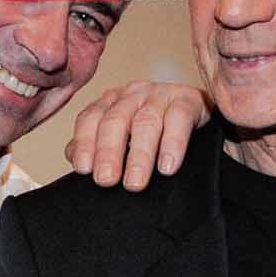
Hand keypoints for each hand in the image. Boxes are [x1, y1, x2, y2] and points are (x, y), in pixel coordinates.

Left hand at [65, 81, 211, 189]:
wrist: (198, 118)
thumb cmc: (154, 134)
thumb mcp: (123, 139)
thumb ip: (96, 147)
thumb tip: (76, 159)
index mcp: (110, 102)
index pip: (90, 119)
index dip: (84, 143)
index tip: (84, 169)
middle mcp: (132, 94)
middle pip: (115, 120)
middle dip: (109, 152)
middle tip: (107, 180)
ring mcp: (160, 94)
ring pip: (146, 121)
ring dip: (139, 155)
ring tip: (135, 182)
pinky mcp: (189, 99)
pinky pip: (179, 117)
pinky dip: (173, 144)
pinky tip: (167, 166)